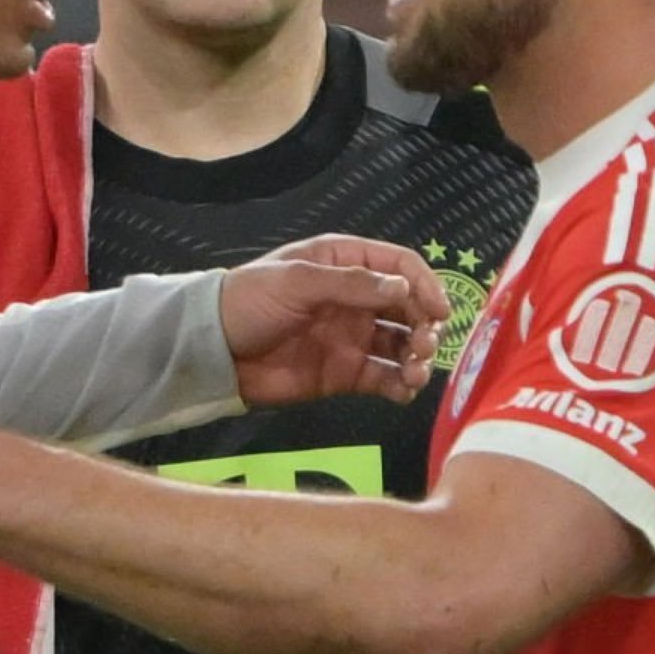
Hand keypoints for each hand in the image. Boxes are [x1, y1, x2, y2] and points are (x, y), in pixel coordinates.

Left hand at [219, 238, 449, 408]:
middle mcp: (356, 298)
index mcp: (345, 263)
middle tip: (425, 346)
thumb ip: (350, 284)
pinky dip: (400, 385)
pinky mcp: (346, 374)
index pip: (400, 267)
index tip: (439, 311)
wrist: (214, 351)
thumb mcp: (296, 281)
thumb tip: (402, 290)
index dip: (425, 286)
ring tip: (417, 373)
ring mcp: (353, 337)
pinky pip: (385, 378)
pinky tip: (404, 391)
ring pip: (403, 345)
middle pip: (409, 308)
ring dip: (418, 358)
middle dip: (426, 326)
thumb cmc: (249, 301)